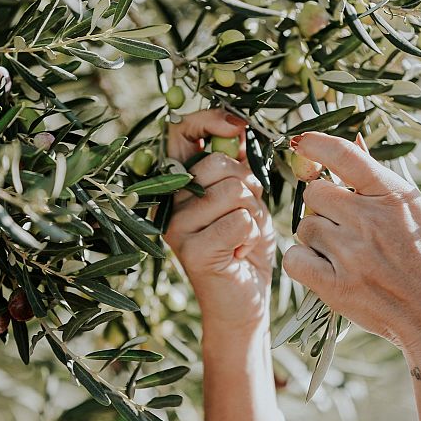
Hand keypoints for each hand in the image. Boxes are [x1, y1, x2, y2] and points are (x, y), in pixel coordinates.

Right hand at [164, 110, 274, 332]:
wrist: (243, 300)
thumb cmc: (244, 244)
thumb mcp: (244, 196)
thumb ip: (238, 163)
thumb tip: (241, 125)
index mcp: (176, 183)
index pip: (181, 133)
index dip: (210, 121)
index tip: (240, 125)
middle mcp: (168, 203)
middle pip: (217, 164)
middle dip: (247, 184)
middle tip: (244, 213)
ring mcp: (177, 227)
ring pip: (234, 191)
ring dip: (253, 213)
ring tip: (241, 236)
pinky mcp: (193, 252)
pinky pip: (240, 221)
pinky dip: (252, 235)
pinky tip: (240, 253)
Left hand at [282, 132, 420, 420]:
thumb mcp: (419, 214)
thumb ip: (381, 183)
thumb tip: (352, 145)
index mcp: (396, 197)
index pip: (346, 156)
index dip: (317, 144)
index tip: (300, 143)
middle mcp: (372, 220)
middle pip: (315, 194)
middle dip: (323, 207)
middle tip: (343, 227)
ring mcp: (353, 254)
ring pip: (305, 227)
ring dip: (316, 238)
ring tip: (344, 255)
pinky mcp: (337, 286)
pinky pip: (295, 259)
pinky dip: (303, 263)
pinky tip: (324, 270)